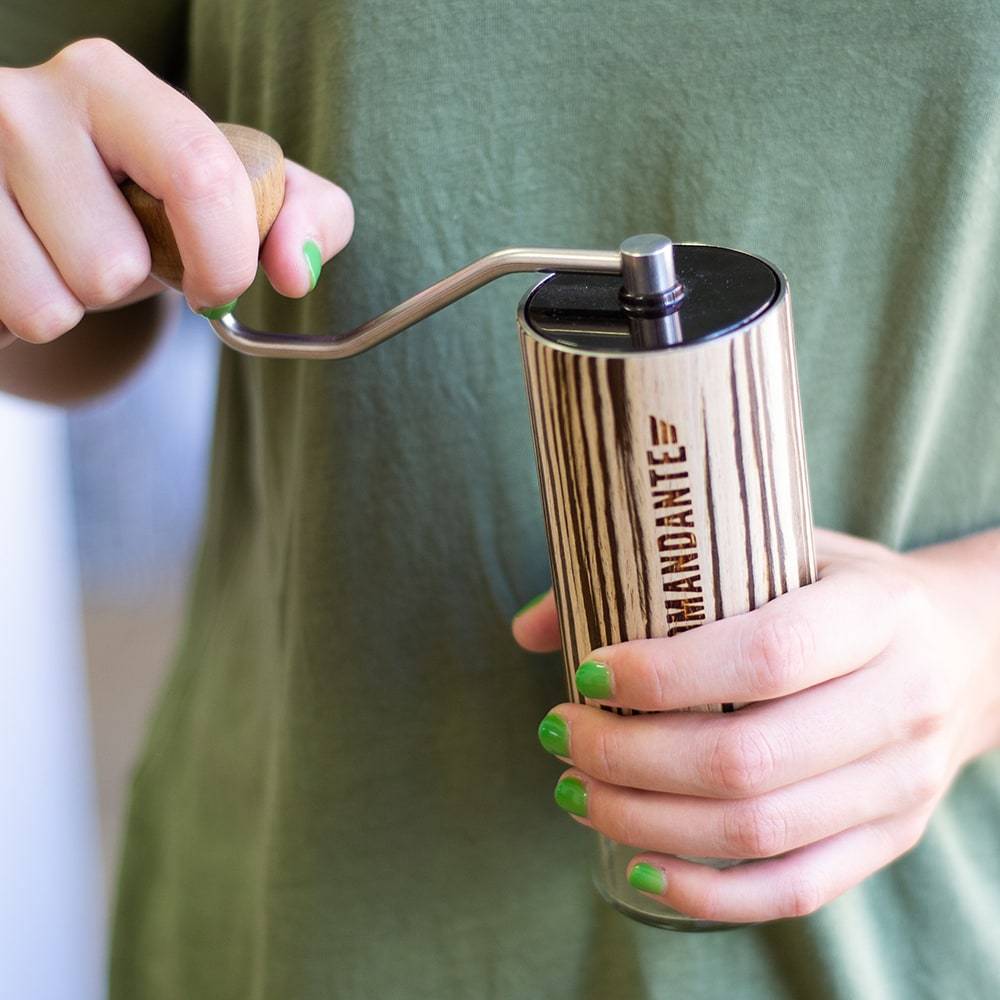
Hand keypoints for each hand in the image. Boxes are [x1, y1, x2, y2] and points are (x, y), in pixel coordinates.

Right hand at [0, 38, 352, 345]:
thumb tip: (297, 271)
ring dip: (71, 305)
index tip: (219, 287)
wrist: (38, 213)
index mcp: (106, 82)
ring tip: (59, 256)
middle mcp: (18, 104)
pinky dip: (21, 321)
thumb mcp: (239, 197)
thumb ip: (305, 217)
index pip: (199, 175)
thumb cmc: (145, 203)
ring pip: (50, 306)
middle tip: (111, 244)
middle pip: (114, 265)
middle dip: (130, 283)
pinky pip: (6, 325)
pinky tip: (22, 270)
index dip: (225, 257)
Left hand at [513, 528, 999, 922]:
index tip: (586, 674)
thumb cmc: (838, 588)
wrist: (963, 648)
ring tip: (574, 789)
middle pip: (749, 758)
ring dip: (645, 821)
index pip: (767, 656)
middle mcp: (904, 702)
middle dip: (628, 757)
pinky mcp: (889, 839)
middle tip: (559, 734)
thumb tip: (533, 628)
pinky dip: (705, 894)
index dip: (665, 675)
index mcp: (879, 613)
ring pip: (759, 832)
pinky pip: (793, 890)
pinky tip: (635, 868)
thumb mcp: (774, 547)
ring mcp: (902, 784)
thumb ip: (658, 573)